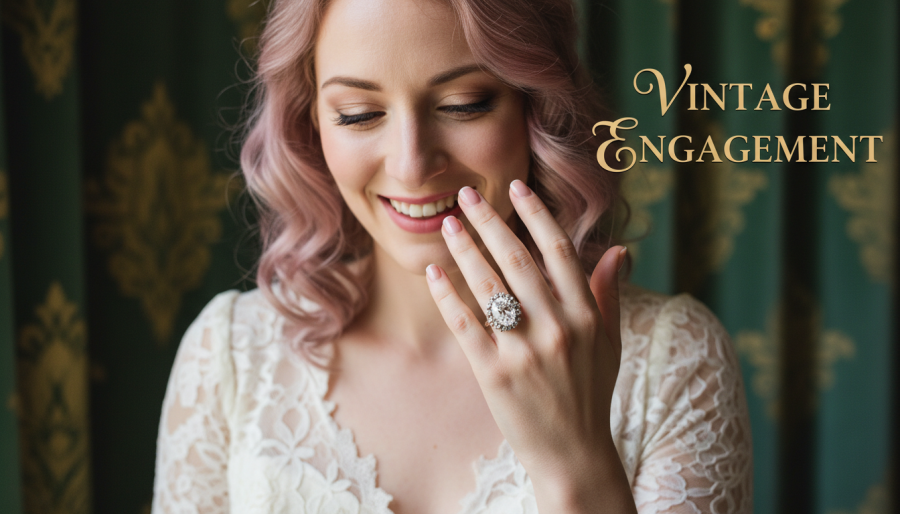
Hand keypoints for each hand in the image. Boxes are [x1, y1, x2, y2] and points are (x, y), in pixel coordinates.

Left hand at [425, 181, 634, 513]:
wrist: (573, 452)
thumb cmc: (590, 393)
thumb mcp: (609, 342)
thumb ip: (609, 294)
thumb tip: (619, 250)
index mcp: (586, 315)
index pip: (558, 251)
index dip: (535, 215)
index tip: (516, 187)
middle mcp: (557, 327)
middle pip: (517, 260)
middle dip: (489, 221)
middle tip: (466, 194)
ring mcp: (524, 351)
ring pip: (488, 286)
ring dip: (464, 249)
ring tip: (447, 224)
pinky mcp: (494, 373)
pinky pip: (465, 324)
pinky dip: (447, 296)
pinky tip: (434, 273)